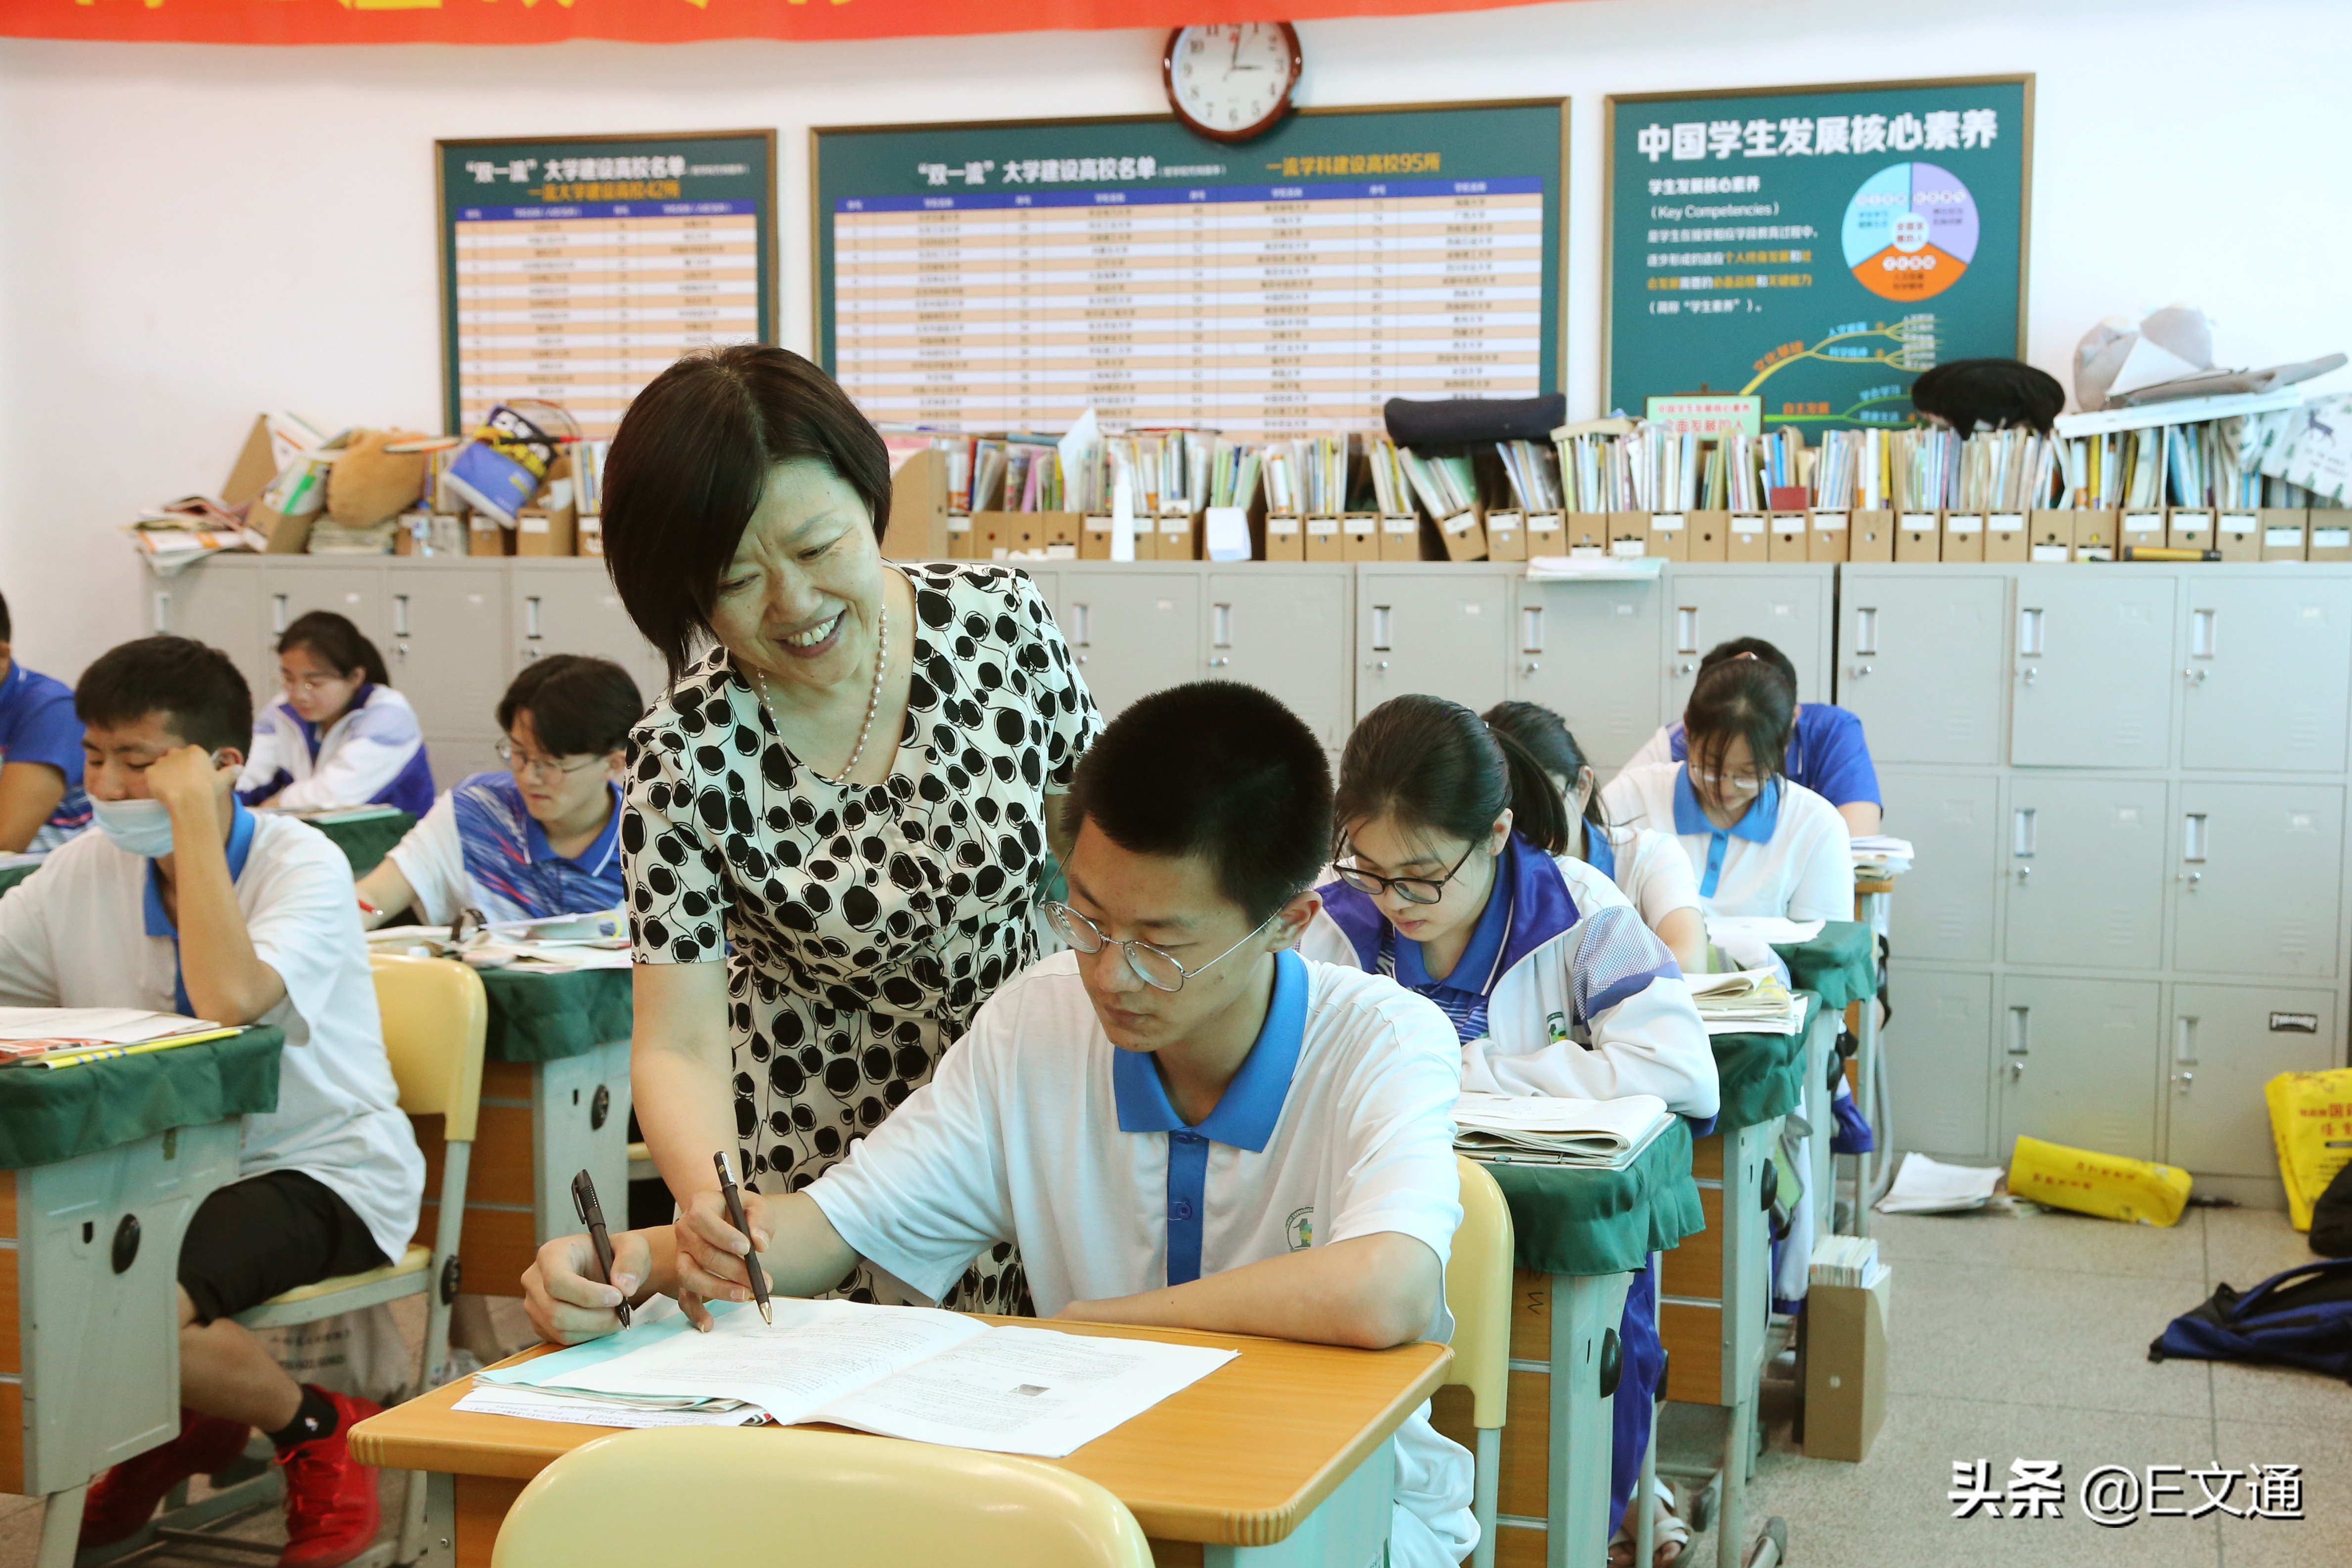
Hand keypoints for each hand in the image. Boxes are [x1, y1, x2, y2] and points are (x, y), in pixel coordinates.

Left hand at [147, 744, 234, 817]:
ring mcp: (161, 761)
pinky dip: (155, 782)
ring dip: (166, 773)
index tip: (197, 777)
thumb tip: (240, 767)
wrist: (189, 800)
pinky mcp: (150, 772)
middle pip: (176, 757)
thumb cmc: (208, 788)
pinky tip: (163, 791)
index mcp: (195, 751)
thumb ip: (231, 772)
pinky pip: (152, 775)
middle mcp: (176, 752)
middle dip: (178, 767)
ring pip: (163, 766)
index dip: (194, 766)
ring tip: (173, 788)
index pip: (192, 754)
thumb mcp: (224, 780)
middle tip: (184, 782)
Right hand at [522, 1229, 650, 1344]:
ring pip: (560, 1329)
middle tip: (625, 1314)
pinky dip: (589, 1335)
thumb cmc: (615, 1254)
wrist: (607, 1269)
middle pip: (556, 1311)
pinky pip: (563, 1339)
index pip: (557, 1281)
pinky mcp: (542, 1324)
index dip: (587, 1295)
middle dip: (596, 1318)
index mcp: (551, 1254)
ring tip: (619, 1317)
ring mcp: (534, 1305)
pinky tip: (605, 1322)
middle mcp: (535, 1280)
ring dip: (595, 1329)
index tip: (618, 1297)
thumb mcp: (631, 1246)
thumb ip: (631, 1260)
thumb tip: (625, 1288)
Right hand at [672, 1187, 771, 1330]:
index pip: (703, 1220)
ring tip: (744, 1295)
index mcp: (699, 1206)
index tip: (747, 1248)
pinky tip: (708, 1324)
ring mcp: (682, 1255)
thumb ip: (760, 1219)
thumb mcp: (755, 1204)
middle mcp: (685, 1231)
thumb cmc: (740, 1210)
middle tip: (758, 1280)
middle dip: (732, 1269)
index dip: (724, 1235)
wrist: (722, 1214)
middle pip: (702, 1253)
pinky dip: (694, 1312)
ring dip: (716, 1289)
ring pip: (689, 1276)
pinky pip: (684, 1296)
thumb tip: (760, 1243)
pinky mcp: (686, 1275)